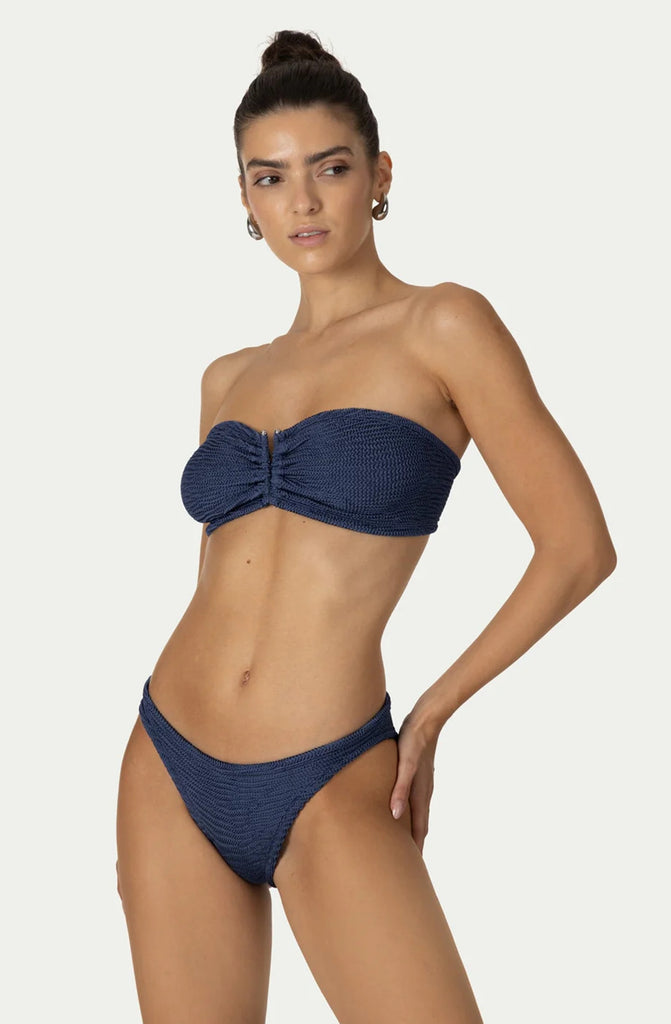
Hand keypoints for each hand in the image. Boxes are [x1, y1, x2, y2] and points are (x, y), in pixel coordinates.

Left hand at [389, 704, 440, 853]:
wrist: (427, 718)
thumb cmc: (414, 740)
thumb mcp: (405, 764)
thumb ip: (400, 788)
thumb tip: (394, 815)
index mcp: (420, 794)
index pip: (419, 830)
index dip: (415, 849)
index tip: (412, 870)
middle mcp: (423, 792)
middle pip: (419, 826)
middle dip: (413, 845)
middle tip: (405, 865)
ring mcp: (421, 784)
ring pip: (416, 814)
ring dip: (411, 830)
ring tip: (401, 844)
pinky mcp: (416, 775)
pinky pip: (412, 801)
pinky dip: (407, 813)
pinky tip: (399, 811)